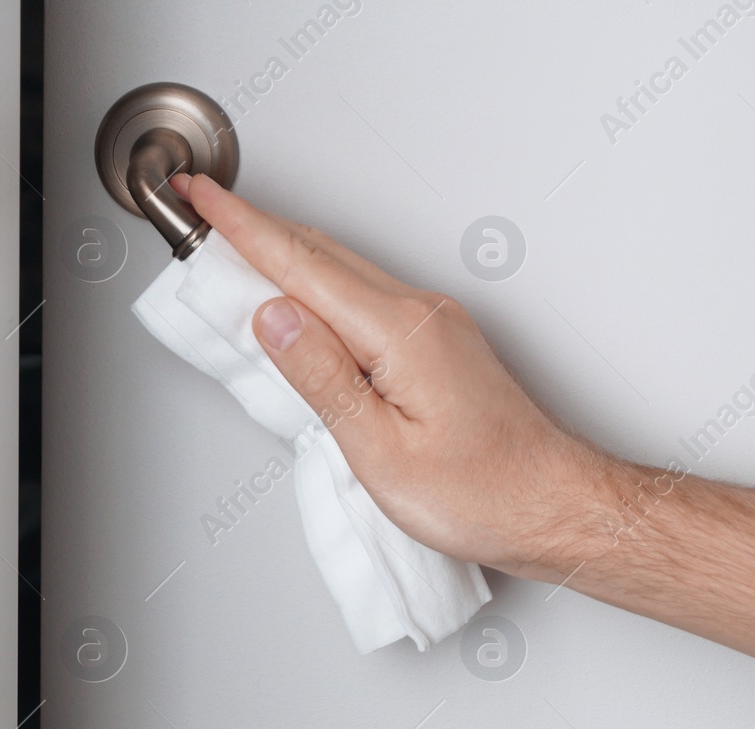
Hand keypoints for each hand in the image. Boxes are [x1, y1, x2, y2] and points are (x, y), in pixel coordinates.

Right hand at [175, 173, 618, 579]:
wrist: (555, 505)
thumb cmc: (485, 494)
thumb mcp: (382, 452)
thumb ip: (322, 378)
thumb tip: (273, 318)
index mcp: (401, 332)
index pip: (301, 265)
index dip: (240, 227)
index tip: (199, 196)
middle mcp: (421, 314)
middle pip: (319, 256)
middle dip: (253, 228)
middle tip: (201, 212)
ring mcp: (434, 324)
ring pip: (342, 274)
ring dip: (284, 256)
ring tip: (233, 253)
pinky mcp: (439, 344)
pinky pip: (364, 298)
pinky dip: (319, 288)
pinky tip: (300, 302)